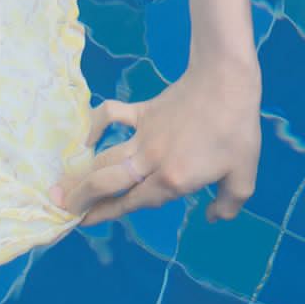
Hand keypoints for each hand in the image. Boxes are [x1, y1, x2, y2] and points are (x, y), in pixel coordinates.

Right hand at [50, 58, 260, 227]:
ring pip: (106, 157)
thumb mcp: (243, 177)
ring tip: (63, 183)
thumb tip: (212, 218)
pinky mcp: (143, 111)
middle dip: (82, 197)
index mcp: (172, 180)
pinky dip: (96, 124)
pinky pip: (112, 116)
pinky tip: (87, 137)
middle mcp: (151, 160)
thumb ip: (228, 205)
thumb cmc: (236, 131)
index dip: (105, 214)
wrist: (226, 81)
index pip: (132, 203)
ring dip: (83, 170)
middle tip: (61, 206)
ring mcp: (144, 134)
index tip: (83, 222)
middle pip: (107, 183)